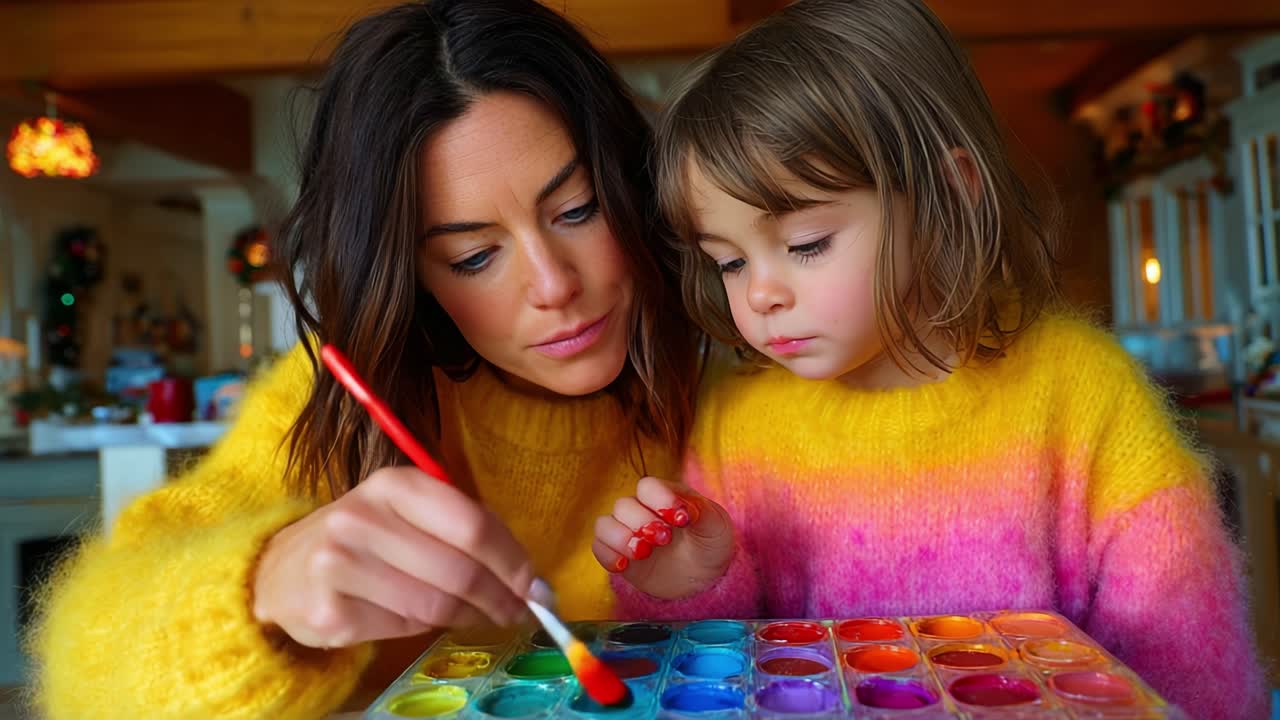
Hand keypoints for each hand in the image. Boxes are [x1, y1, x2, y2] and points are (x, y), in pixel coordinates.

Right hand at [252, 466, 533, 647]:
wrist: (280, 570)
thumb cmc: (365, 538)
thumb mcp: (407, 514)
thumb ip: (463, 531)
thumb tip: (529, 578)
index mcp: (393, 485)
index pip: (472, 524)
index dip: (513, 560)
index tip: (536, 584)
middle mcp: (362, 519)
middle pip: (459, 570)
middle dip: (502, 596)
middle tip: (520, 610)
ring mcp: (340, 566)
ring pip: (436, 604)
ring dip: (472, 616)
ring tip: (485, 615)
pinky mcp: (331, 612)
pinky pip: (404, 627)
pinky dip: (429, 628)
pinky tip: (432, 620)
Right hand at [591, 476, 733, 598]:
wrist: (706, 579)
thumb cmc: (711, 544)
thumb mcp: (717, 526)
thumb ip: (703, 512)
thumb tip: (684, 508)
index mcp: (665, 496)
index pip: (648, 486)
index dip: (659, 499)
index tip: (680, 519)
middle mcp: (642, 510)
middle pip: (624, 505)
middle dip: (641, 522)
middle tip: (665, 539)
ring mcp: (628, 532)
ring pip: (605, 524)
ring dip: (620, 537)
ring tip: (644, 553)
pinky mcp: (619, 555)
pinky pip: (600, 549)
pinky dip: (608, 555)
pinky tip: (624, 566)